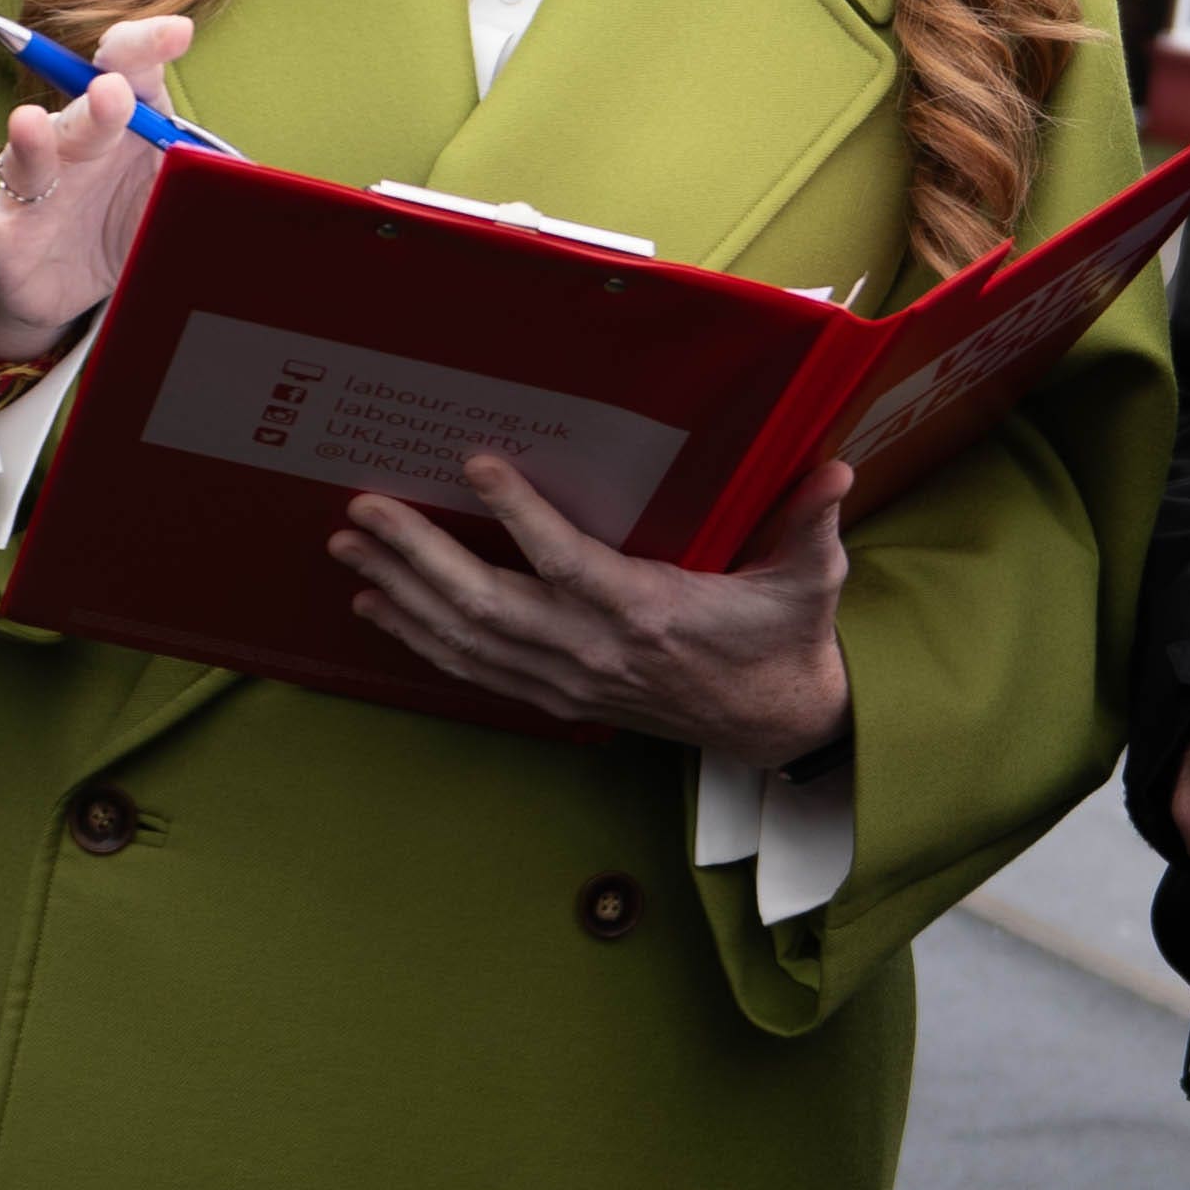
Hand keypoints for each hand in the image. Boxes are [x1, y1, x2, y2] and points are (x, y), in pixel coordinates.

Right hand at [0, 14, 196, 361]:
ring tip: (27, 122)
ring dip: (29, 142)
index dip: (147, 47)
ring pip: (28, 160)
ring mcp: (33, 193)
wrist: (83, 291)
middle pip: (85, 114)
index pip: (131, 71)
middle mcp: (74, 147)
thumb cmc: (136, 220)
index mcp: (124, 126)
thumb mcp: (183, 194)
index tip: (176, 33)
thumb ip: (211, 167)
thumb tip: (261, 168)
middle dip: (97, 102)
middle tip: (112, 91)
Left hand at [333, 458, 856, 765]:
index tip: (475, 465)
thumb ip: (814, 526)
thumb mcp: (811, 581)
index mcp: (651, 613)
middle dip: (417, 556)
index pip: (570, 563)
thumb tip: (838, 472)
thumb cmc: (785, 640)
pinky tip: (378, 606)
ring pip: (468, 641)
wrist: (775, 725)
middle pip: (488, 606)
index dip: (520, 516)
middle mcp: (596, 653)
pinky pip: (472, 671)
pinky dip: (420, 639)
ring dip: (402, 593)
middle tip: (363, 510)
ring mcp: (570, 682)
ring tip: (350, 548)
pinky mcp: (559, 699)